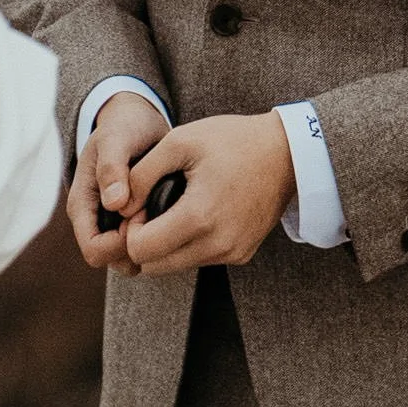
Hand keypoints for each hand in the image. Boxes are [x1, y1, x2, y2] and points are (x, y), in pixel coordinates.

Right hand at [68, 89, 170, 270]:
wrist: (138, 120)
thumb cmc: (122, 126)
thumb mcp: (116, 138)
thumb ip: (112, 167)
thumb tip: (114, 204)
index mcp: (82, 205)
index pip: (94, 250)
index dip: (118, 245)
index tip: (140, 220)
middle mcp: (96, 220)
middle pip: (112, 260)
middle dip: (137, 247)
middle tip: (158, 218)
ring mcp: (114, 223)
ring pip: (130, 258)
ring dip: (150, 243)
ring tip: (167, 215)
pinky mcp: (133, 221)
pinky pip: (145, 244)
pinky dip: (159, 236)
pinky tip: (173, 215)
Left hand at [123, 114, 296, 271]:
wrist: (287, 152)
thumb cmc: (232, 140)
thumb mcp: (179, 142)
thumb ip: (141, 175)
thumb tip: (120, 207)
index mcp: (199, 218)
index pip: (141, 251)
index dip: (130, 229)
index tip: (141, 203)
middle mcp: (218, 245)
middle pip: (155, 266)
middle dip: (144, 241)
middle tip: (152, 207)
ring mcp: (233, 253)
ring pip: (177, 266)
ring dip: (166, 245)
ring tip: (174, 207)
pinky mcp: (243, 254)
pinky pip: (201, 259)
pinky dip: (190, 244)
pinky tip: (197, 213)